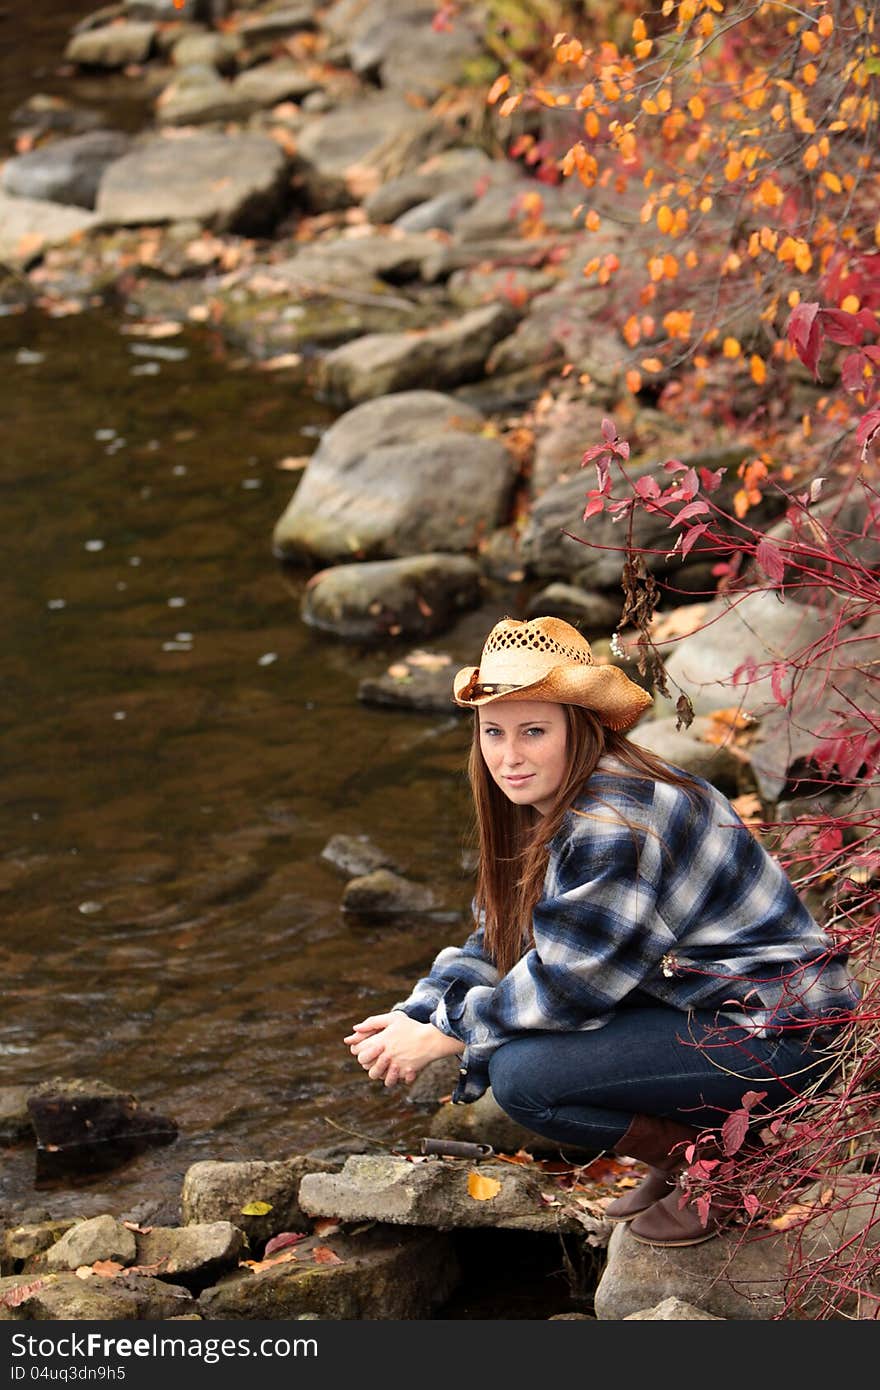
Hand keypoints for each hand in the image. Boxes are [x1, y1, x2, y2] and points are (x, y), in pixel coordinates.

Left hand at [344, 1012, 462, 1087]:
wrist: (432, 1040)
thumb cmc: (412, 1027)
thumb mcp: (392, 1018)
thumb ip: (372, 1022)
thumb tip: (355, 1028)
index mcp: (380, 1041)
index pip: (358, 1050)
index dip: (357, 1048)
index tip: (364, 1045)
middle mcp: (385, 1055)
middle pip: (364, 1064)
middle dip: (366, 1059)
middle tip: (375, 1054)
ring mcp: (394, 1066)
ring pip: (375, 1075)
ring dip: (376, 1070)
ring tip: (384, 1063)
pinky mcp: (403, 1073)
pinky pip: (390, 1081)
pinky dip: (390, 1077)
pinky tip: (394, 1070)